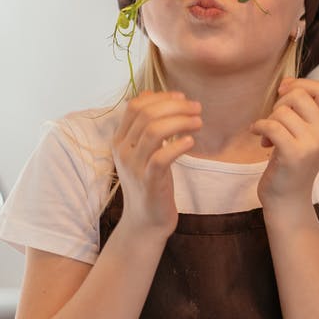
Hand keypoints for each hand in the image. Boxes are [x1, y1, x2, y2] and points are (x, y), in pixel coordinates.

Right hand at [111, 91, 201, 238]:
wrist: (145, 221)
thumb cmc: (150, 181)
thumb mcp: (144, 151)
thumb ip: (146, 126)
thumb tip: (155, 96)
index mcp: (120, 139)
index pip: (135, 105)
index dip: (161, 97)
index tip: (182, 97)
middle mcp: (123, 150)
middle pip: (147, 114)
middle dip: (176, 106)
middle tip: (197, 108)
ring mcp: (135, 166)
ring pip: (154, 131)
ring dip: (181, 121)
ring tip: (199, 122)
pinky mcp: (149, 182)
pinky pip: (162, 157)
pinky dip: (178, 145)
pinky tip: (191, 142)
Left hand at [251, 78, 318, 207]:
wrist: (288, 199)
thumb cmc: (292, 162)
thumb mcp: (307, 133)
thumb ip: (303, 108)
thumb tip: (287, 81)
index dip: (301, 84)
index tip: (284, 92)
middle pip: (299, 96)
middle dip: (279, 104)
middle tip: (275, 122)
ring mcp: (313, 144)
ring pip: (282, 111)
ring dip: (268, 121)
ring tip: (269, 138)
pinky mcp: (294, 154)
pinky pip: (271, 125)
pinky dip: (259, 128)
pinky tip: (259, 138)